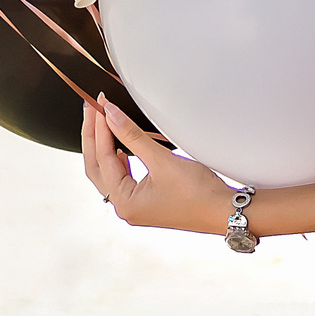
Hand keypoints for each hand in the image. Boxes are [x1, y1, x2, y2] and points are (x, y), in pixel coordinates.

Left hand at [82, 95, 234, 234]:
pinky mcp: (145, 201)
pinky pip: (120, 177)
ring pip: (107, 172)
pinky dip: (116, 159)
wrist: (223, 211)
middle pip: (96, 167)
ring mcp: (134, 206)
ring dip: (102, 147)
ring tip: (101, 122)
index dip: (100, 128)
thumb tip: (110, 115)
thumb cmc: (198, 193)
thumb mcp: (162, 160)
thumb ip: (132, 135)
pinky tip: (119, 147)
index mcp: (124, 202)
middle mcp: (124, 207)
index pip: (103, 158)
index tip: (100, 104)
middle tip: (92, 109)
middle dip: (93, 136)